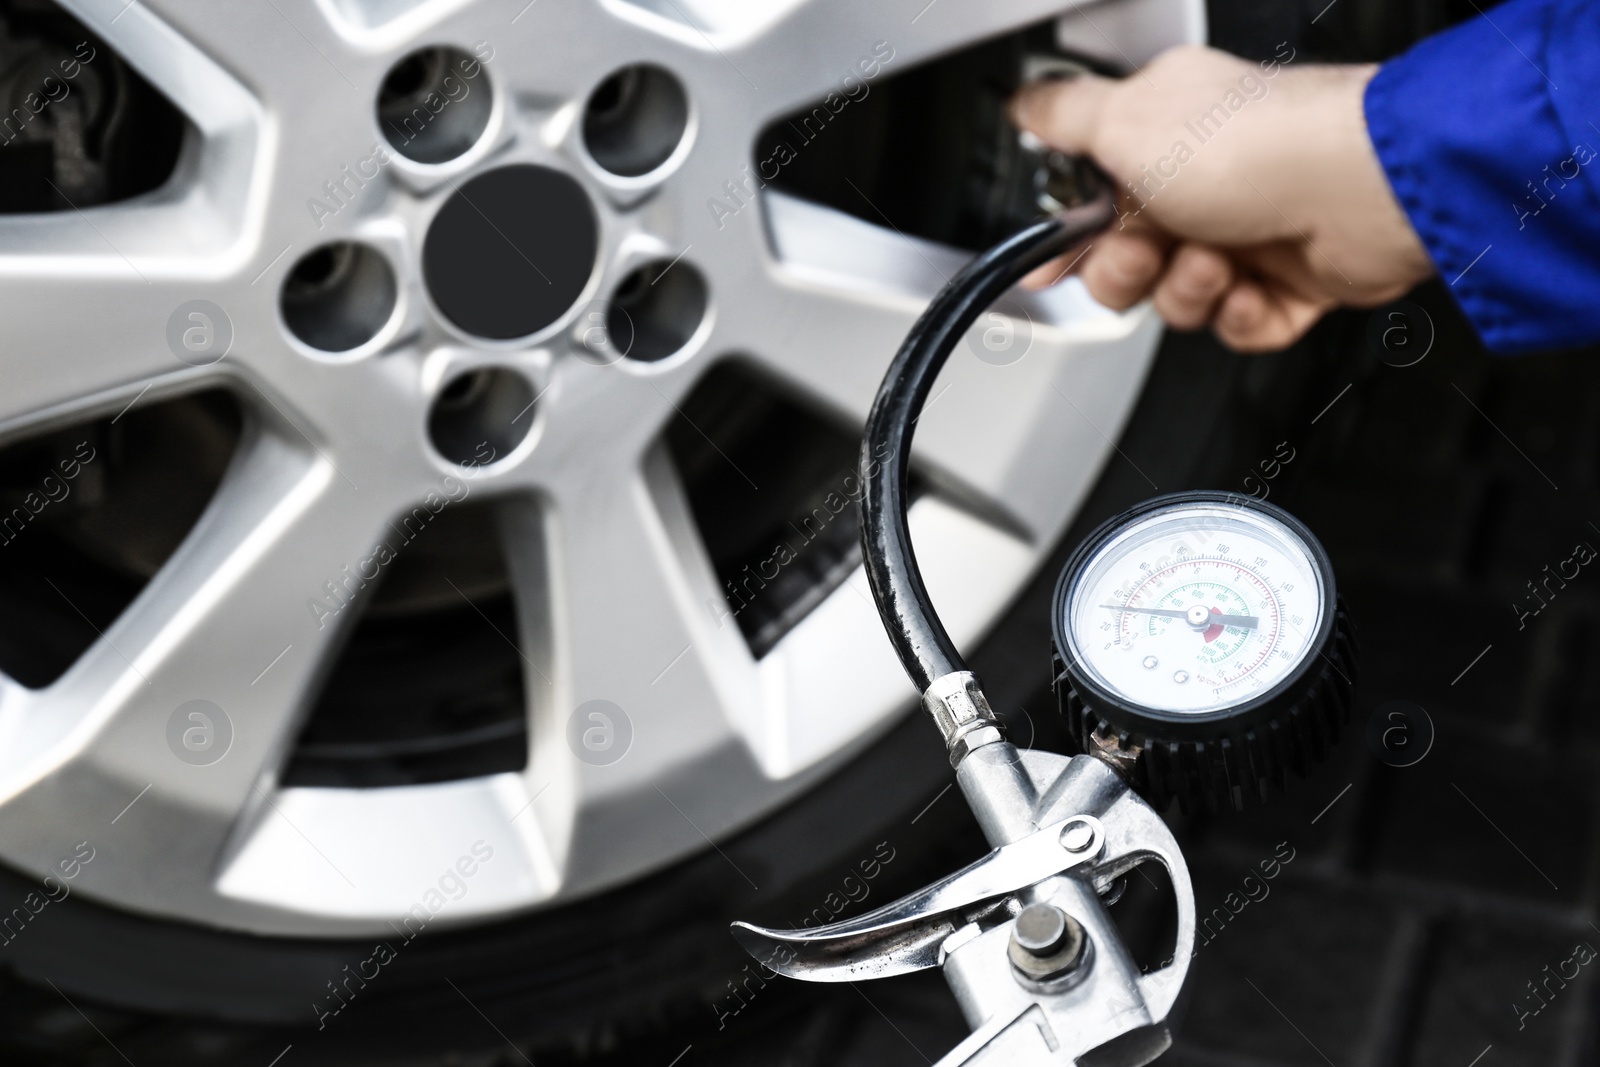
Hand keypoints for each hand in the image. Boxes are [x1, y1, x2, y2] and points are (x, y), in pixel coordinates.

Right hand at [1009, 46, 1434, 351]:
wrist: (1360, 190)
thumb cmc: (1256, 145)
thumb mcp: (1125, 118)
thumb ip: (1061, 116)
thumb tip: (1021, 102)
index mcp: (1163, 135)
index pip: (1093, 197)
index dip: (1070, 236)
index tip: (1055, 257)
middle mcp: (1207, 180)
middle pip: (1128, 259)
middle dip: (1128, 270)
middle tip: (1147, 251)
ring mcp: (1251, 231)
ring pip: (1180, 297)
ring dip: (1188, 291)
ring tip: (1215, 261)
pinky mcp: (1292, 279)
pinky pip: (1238, 324)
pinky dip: (1241, 315)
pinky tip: (1252, 287)